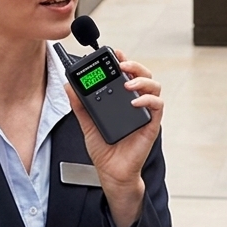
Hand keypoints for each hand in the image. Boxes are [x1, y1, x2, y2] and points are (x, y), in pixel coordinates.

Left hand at [64, 50, 162, 226]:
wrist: (112, 173)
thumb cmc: (104, 150)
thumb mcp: (87, 124)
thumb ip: (79, 106)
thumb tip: (68, 87)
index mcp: (122, 100)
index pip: (126, 74)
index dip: (123, 60)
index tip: (113, 52)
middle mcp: (135, 102)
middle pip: (143, 74)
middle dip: (133, 65)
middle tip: (121, 64)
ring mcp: (144, 113)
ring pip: (154, 86)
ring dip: (142, 80)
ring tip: (128, 83)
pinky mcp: (151, 125)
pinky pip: (157, 106)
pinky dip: (148, 100)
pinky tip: (135, 102)